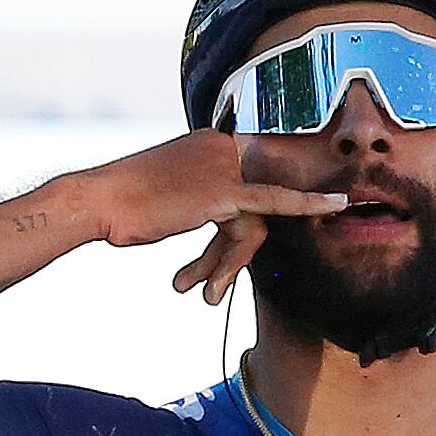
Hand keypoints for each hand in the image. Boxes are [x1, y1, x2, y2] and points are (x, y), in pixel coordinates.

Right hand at [68, 133, 354, 306]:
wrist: (99, 203)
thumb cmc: (123, 205)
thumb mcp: (167, 190)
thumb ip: (199, 193)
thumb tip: (216, 211)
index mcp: (209, 141)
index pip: (260, 162)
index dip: (289, 182)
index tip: (321, 189)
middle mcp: (221, 144)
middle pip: (266, 189)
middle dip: (297, 207)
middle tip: (336, 205)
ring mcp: (224, 164)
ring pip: (260, 213)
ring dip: (231, 261)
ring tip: (204, 294)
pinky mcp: (225, 190)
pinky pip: (274, 202)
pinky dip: (307, 204)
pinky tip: (336, 204)